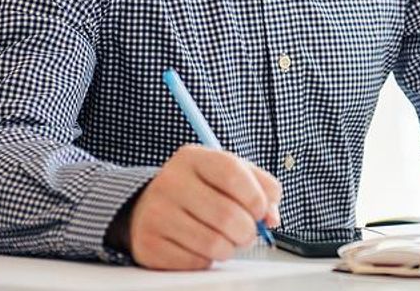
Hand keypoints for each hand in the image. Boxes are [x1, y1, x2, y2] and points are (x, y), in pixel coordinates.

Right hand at [127, 144, 281, 269]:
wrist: (147, 207)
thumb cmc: (199, 190)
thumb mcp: (228, 174)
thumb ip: (260, 187)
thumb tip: (272, 217)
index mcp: (194, 158)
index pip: (234, 175)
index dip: (256, 198)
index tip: (261, 210)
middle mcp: (171, 182)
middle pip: (227, 214)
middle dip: (248, 231)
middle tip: (247, 233)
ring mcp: (156, 213)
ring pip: (213, 243)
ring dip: (230, 248)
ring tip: (227, 241)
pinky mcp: (149, 244)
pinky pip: (195, 262)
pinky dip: (208, 260)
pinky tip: (202, 248)